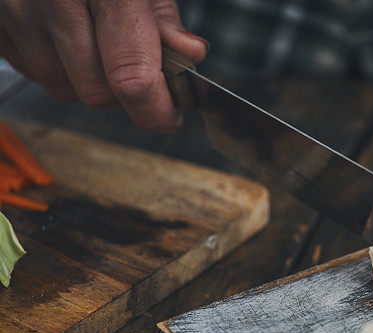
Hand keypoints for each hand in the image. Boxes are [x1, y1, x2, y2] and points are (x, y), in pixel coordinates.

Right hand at [0, 0, 208, 131]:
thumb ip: (163, 17)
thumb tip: (190, 55)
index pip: (131, 76)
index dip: (155, 108)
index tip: (169, 116)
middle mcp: (54, 0)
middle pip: (97, 91)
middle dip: (123, 92)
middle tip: (137, 70)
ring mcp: (16, 10)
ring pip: (63, 89)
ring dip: (86, 79)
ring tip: (94, 41)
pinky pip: (31, 72)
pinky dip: (55, 64)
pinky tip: (64, 34)